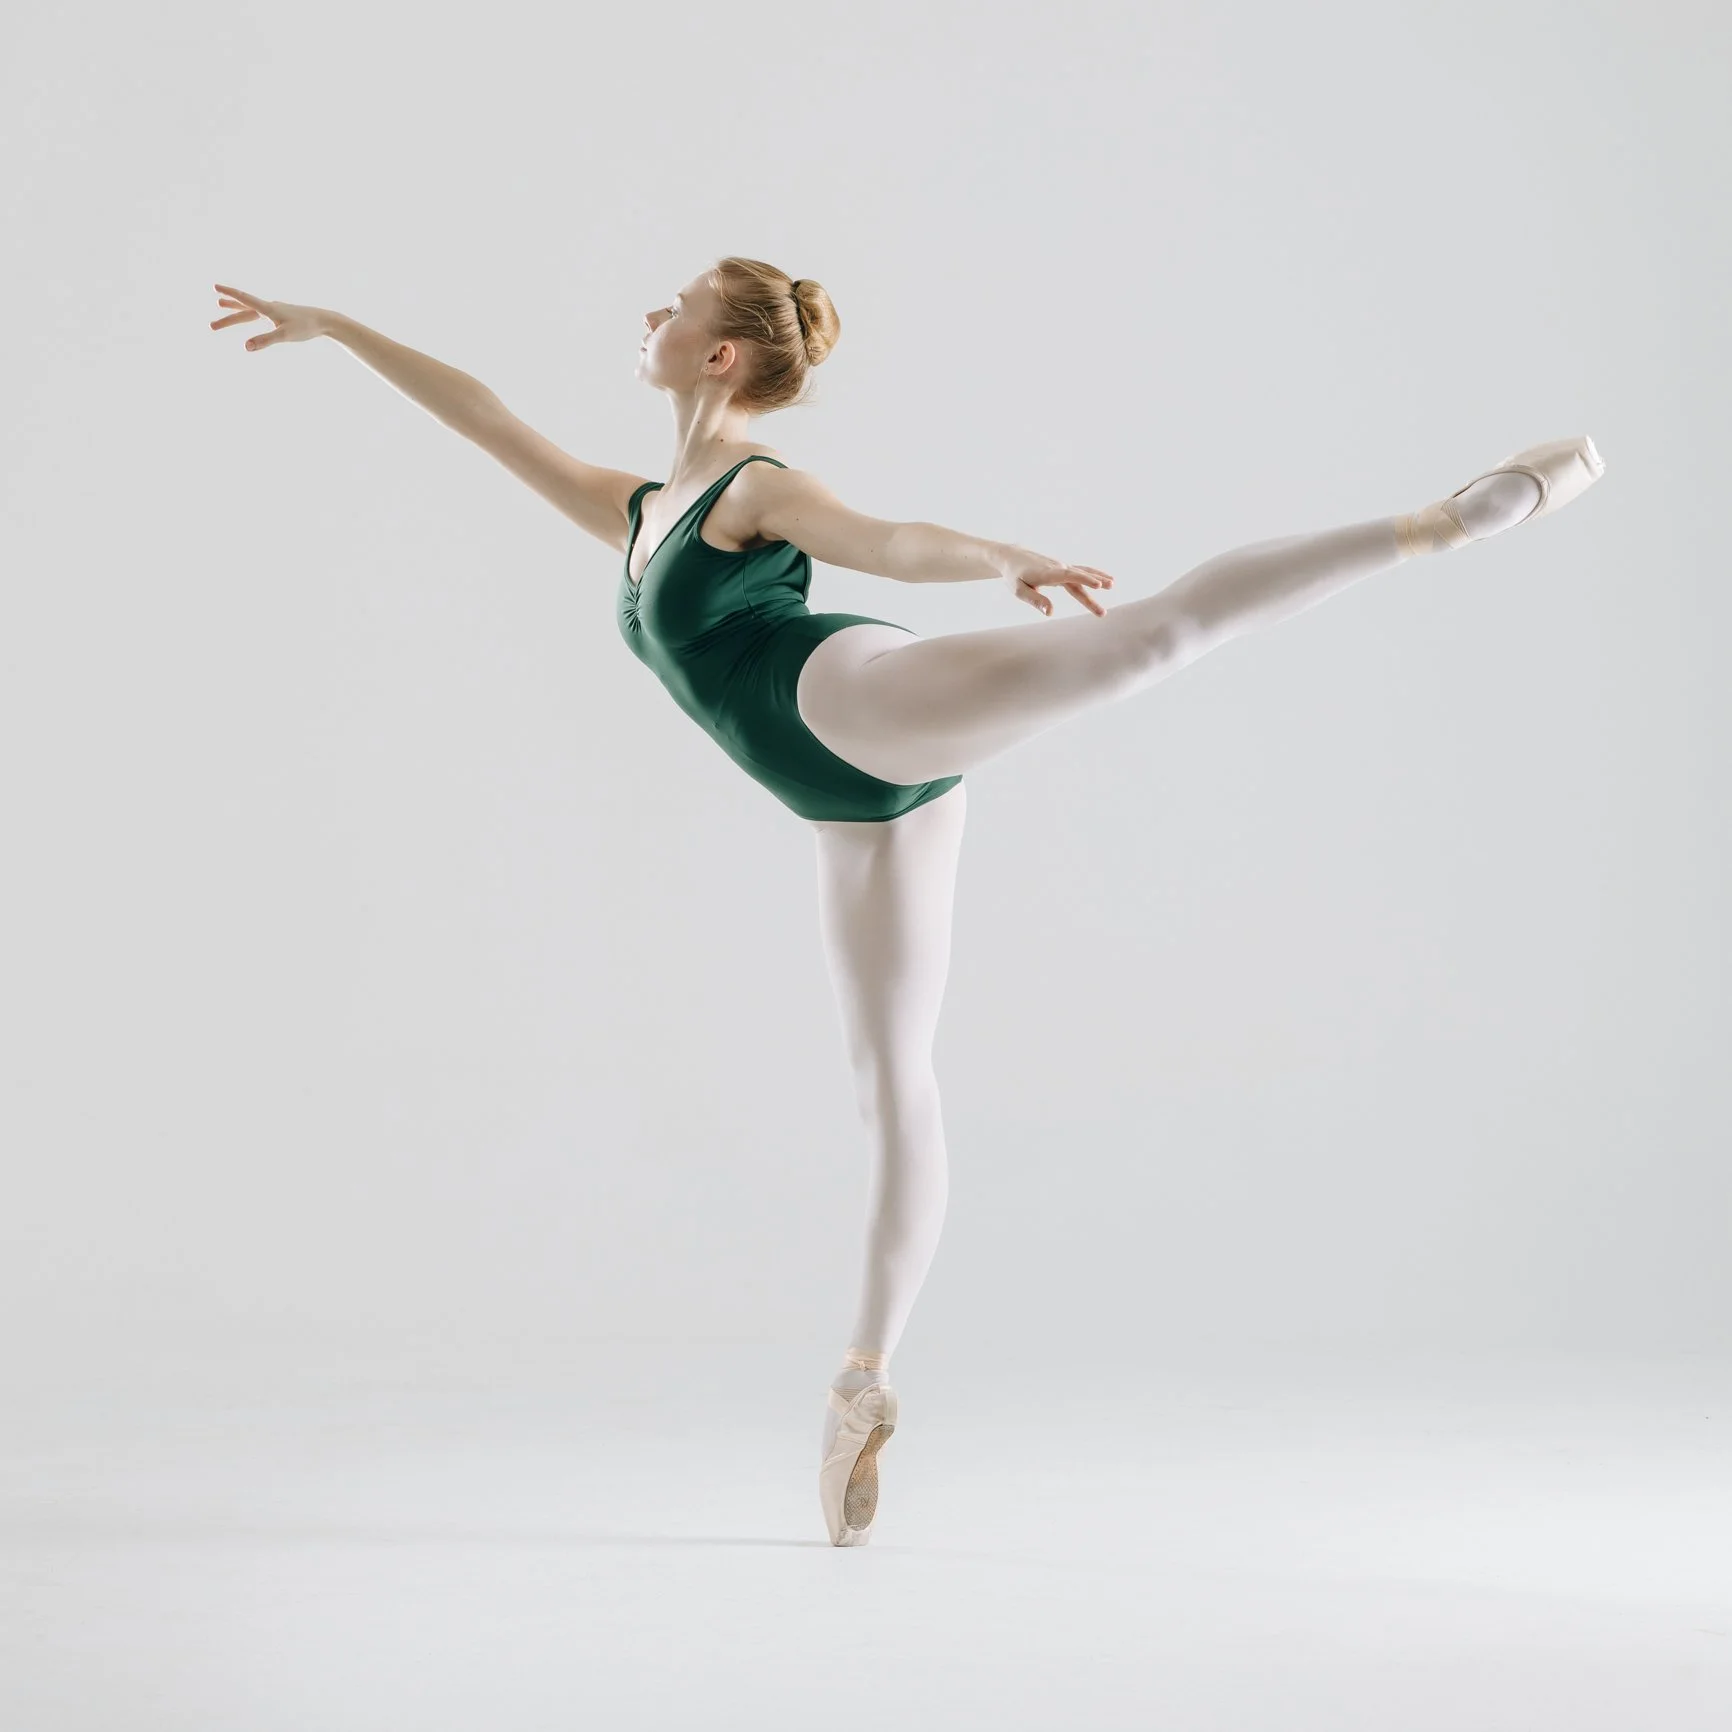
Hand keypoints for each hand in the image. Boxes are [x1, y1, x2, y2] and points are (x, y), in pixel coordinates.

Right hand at [210, 284, 330, 350]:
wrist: (324, 321)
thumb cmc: (305, 327)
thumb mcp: (284, 336)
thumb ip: (264, 340)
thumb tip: (245, 347)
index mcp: (268, 309)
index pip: (244, 299)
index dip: (229, 294)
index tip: (215, 287)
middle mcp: (270, 307)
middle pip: (243, 311)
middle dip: (227, 318)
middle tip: (211, 326)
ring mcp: (276, 311)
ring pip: (251, 311)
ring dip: (235, 310)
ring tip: (221, 305)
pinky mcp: (282, 316)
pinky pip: (261, 314)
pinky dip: (250, 313)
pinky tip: (251, 314)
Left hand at [993, 545, 1115, 616]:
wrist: (1012, 556)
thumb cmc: (1013, 575)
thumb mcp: (1019, 590)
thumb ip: (1035, 600)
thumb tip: (1050, 612)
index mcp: (1047, 573)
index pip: (1069, 576)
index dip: (1085, 580)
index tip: (1098, 584)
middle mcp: (1057, 568)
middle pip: (1079, 578)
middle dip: (1095, 585)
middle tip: (1109, 591)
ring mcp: (1061, 567)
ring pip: (1082, 572)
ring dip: (1098, 577)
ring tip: (1113, 584)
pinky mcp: (1062, 568)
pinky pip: (1080, 571)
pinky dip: (1092, 574)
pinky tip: (1104, 580)